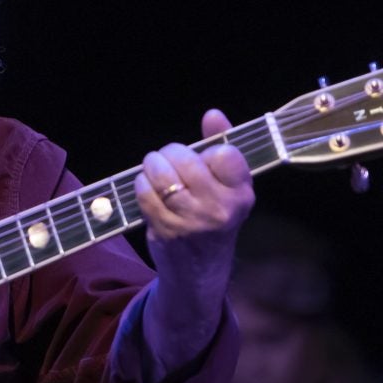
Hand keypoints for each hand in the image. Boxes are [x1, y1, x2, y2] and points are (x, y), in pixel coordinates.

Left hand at [135, 109, 253, 279]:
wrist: (200, 268)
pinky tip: (147, 186)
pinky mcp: (166, 229)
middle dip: (170, 153)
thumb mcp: (226, 185)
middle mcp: (221, 208)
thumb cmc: (212, 214)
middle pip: (185, 159)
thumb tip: (213, 114)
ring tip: (155, 169)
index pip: (224, 153)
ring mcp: (192, 221)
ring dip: (152, 165)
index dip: (207, 151)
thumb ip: (220, 144)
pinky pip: (145, 192)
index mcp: (241, 193)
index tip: (203, 160)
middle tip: (169, 159)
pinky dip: (141, 183)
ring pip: (161, 173)